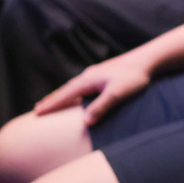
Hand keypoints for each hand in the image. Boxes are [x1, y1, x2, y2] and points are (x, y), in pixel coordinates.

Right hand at [34, 54, 153, 124]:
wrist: (147, 60)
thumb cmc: (133, 77)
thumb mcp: (117, 94)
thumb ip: (101, 107)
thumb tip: (85, 122)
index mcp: (88, 80)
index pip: (65, 94)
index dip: (51, 104)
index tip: (37, 112)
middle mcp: (88, 76)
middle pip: (65, 89)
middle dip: (51, 100)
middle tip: (37, 109)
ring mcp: (95, 74)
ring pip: (73, 87)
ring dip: (61, 95)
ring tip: (51, 102)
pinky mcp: (102, 75)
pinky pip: (81, 86)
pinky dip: (72, 92)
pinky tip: (75, 95)